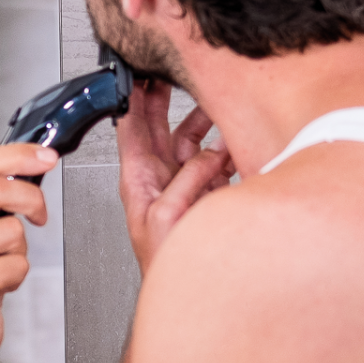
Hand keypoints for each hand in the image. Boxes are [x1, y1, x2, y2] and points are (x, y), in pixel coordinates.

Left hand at [117, 81, 235, 270]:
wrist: (186, 292)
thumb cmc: (163, 264)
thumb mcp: (169, 216)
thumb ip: (189, 179)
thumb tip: (212, 154)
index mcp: (138, 180)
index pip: (130, 129)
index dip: (132, 99)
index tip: (134, 73)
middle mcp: (158, 179)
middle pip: (159, 127)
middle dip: (163, 97)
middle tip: (167, 70)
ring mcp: (183, 184)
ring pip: (191, 140)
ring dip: (201, 119)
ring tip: (210, 96)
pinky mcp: (206, 193)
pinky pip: (216, 161)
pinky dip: (226, 145)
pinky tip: (233, 134)